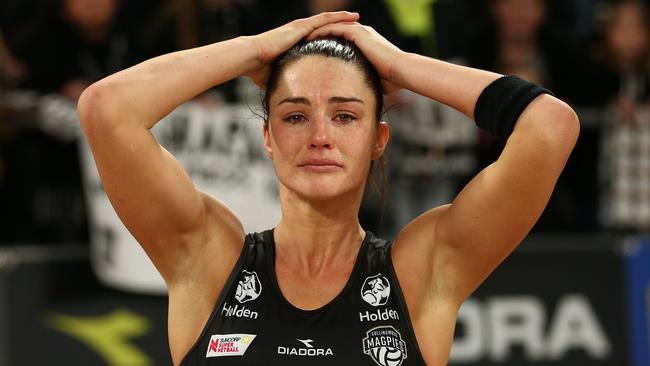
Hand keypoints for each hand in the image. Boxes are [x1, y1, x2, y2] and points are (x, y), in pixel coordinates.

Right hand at [244, 11, 359, 88]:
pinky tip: (351, 17)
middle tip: (355, 26)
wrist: (251, 58)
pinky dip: (338, 17)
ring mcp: (301, 27)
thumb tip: (288, 97)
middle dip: (339, 26)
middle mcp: (299, 32)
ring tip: (357, 17)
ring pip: (327, 20)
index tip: (342, 40)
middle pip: (324, 27)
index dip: (330, 37)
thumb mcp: (278, 76)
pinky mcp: (301, 27)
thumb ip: (286, 82)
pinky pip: (324, 20)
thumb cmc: (259, 69)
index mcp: (295, 42)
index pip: (317, 38)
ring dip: (343, 18)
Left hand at [306, 21, 405, 94]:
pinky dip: (321, 31)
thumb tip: (360, 101)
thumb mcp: (374, 81)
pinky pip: (334, 28)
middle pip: (335, 29)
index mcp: (366, 43)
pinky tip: (309, 37)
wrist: (401, 71)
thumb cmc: (392, 81)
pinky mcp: (358, 33)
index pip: (342, 38)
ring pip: (332, 26)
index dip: (327, 42)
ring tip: (301, 37)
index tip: (313, 50)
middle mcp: (363, 33)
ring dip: (316, 31)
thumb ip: (365, 85)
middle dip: (319, 34)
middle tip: (303, 41)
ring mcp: (360, 31)